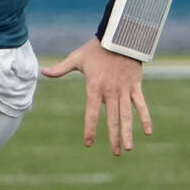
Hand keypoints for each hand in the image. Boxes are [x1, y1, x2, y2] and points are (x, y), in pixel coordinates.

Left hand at [41, 36, 151, 155]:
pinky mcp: (135, 86)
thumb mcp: (76, 58)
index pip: (91, 114)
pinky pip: (141, 104)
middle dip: (113, 138)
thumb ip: (60, 69)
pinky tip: (147, 132)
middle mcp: (110, 92)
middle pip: (112, 119)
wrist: (119, 36)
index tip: (88, 143)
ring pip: (127, 116)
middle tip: (115, 153)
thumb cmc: (96, 48)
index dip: (90, 129)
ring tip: (128, 148)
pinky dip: (145, 118)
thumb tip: (42, 71)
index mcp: (95, 88)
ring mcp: (124, 90)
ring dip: (128, 133)